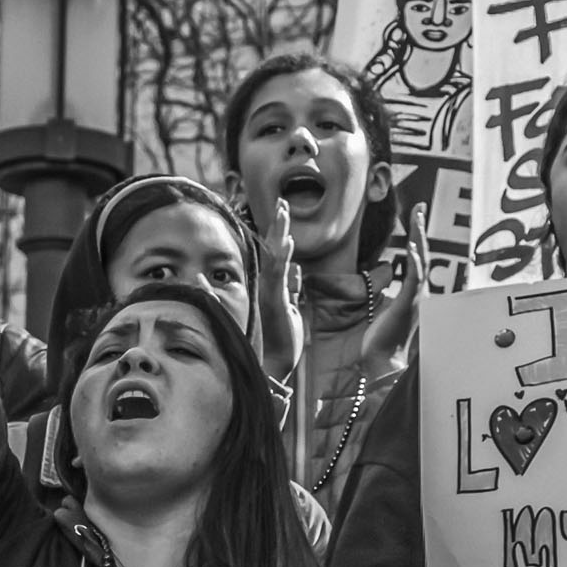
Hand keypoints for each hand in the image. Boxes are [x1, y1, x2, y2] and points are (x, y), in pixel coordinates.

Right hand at [254, 197, 301, 380]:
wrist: (273, 364)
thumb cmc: (281, 339)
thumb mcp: (291, 308)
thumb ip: (292, 290)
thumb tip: (297, 273)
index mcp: (274, 285)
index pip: (276, 253)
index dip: (279, 232)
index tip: (283, 211)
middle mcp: (269, 285)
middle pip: (273, 249)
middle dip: (278, 225)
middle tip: (283, 202)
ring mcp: (270, 292)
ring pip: (274, 257)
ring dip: (279, 233)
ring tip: (284, 211)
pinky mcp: (274, 301)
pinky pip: (277, 275)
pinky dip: (282, 257)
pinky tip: (287, 241)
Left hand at [360, 203, 427, 381]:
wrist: (383, 362)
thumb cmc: (382, 339)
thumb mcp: (385, 309)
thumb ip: (388, 294)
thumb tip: (384, 283)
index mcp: (414, 292)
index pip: (418, 258)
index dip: (418, 236)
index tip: (417, 216)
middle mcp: (419, 293)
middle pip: (423, 254)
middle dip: (420, 229)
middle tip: (421, 207)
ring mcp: (415, 298)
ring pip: (421, 262)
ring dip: (419, 239)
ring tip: (418, 218)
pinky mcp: (407, 305)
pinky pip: (413, 280)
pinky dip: (413, 263)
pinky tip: (411, 248)